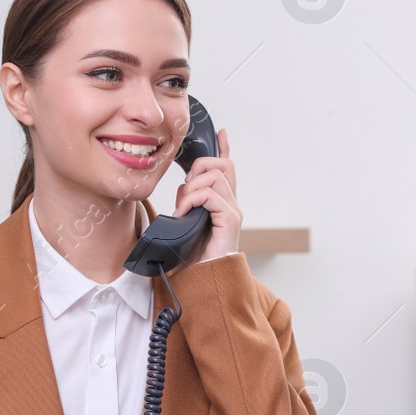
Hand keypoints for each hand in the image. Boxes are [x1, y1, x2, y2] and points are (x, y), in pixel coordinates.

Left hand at [174, 127, 240, 263]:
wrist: (202, 282)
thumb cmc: (193, 258)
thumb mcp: (185, 223)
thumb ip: (187, 202)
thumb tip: (183, 185)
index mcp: (221, 204)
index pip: (227, 169)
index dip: (224, 148)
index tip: (221, 132)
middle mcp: (231, 204)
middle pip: (222, 164)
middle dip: (198, 168)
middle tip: (185, 191)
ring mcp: (232, 211)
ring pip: (214, 175)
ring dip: (191, 188)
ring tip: (182, 209)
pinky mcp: (230, 220)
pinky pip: (210, 194)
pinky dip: (192, 199)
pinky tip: (184, 214)